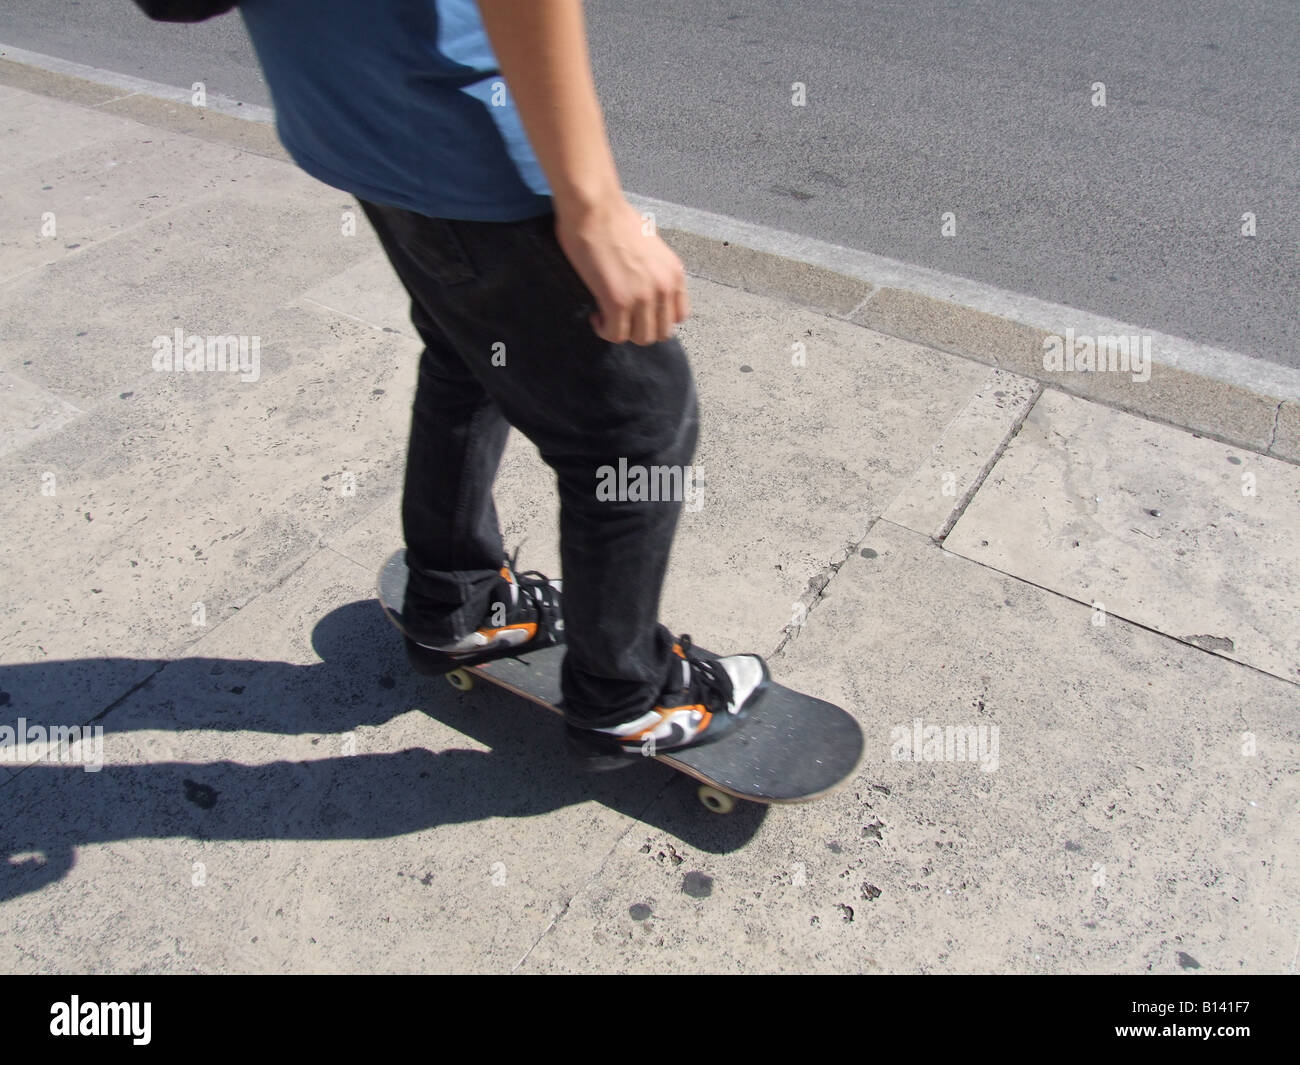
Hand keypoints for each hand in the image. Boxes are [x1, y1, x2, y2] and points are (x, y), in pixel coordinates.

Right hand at [554, 197, 689, 344]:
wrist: (595, 207)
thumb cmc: (615, 218)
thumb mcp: (651, 244)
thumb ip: (656, 268)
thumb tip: (645, 280)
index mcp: (674, 273)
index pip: (679, 316)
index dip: (657, 319)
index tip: (640, 312)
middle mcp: (664, 287)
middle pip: (660, 332)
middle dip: (639, 328)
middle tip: (621, 316)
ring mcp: (643, 296)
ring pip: (641, 338)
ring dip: (623, 331)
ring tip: (607, 315)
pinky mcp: (618, 301)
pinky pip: (616, 334)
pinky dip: (605, 330)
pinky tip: (596, 315)